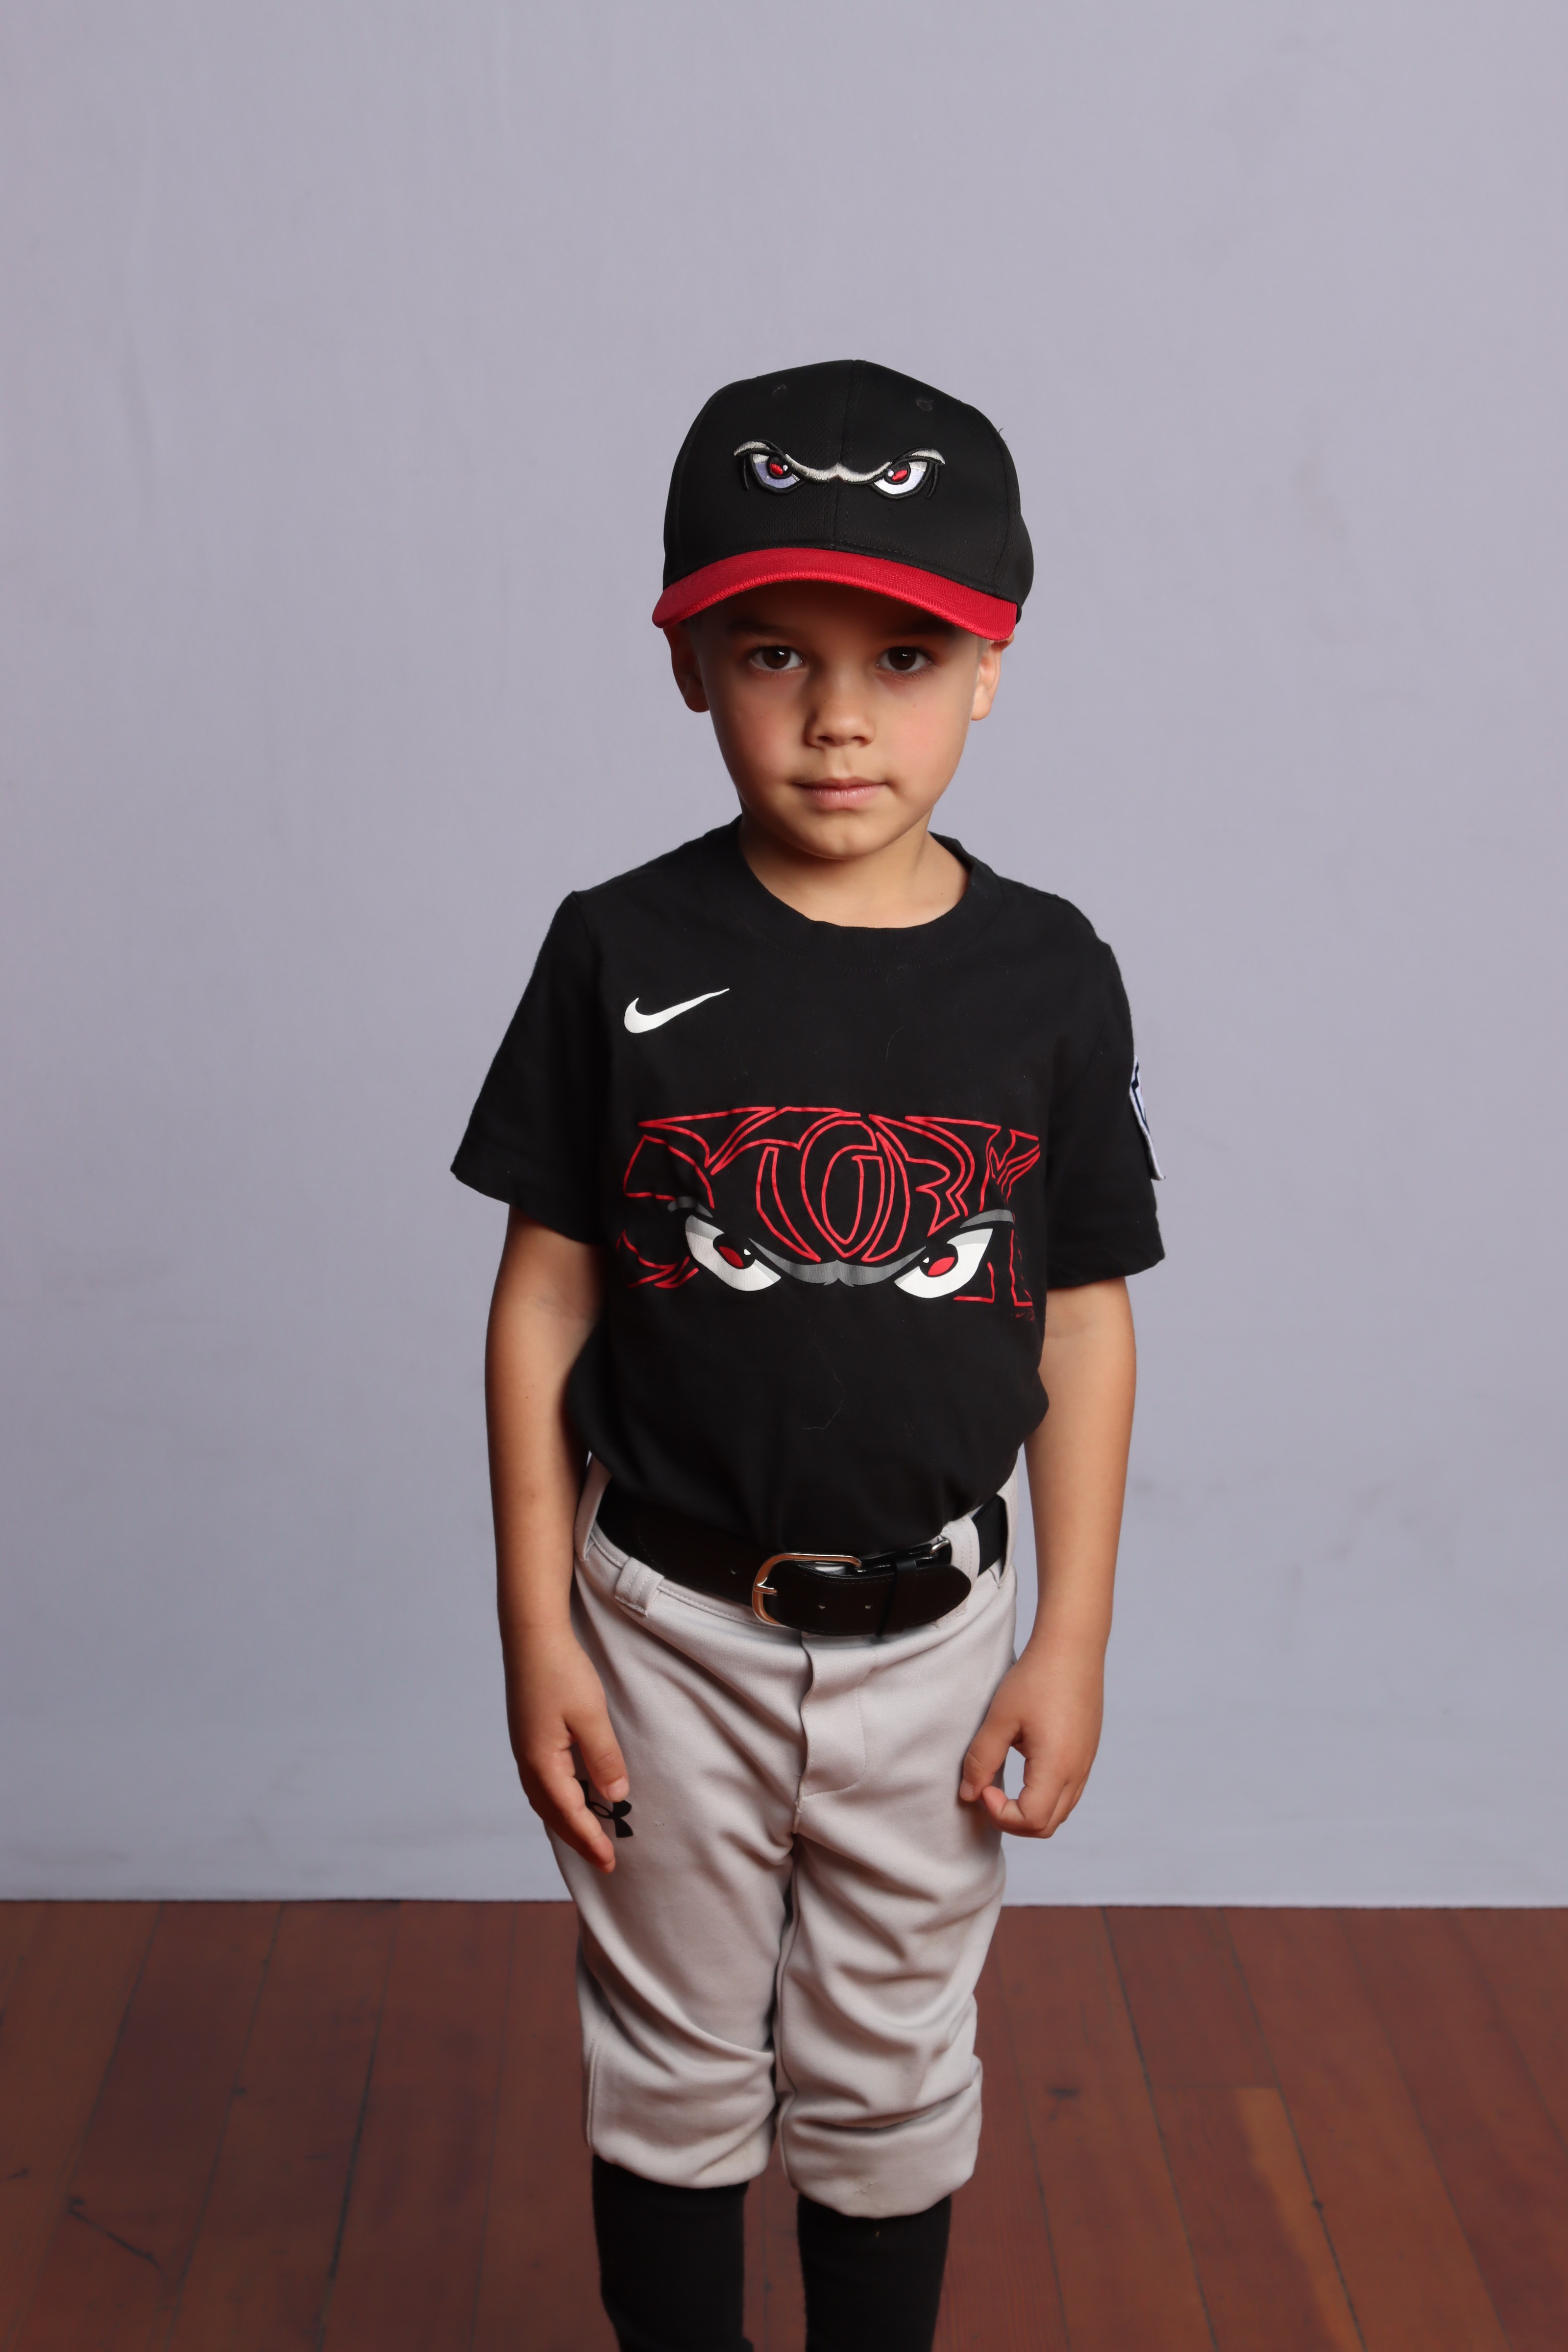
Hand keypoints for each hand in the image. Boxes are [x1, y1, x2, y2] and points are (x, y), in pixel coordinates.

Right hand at [506, 1622, 629, 1873]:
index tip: (610, 1861)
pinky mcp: (528, 1736)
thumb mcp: (590, 1716)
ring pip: (545, 1800)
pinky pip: (542, 1783)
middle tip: (603, 1860)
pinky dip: (557, 1801)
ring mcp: (525, 1749)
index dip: (591, 1839)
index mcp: (542, 1762)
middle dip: (578, 1839)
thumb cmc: (562, 1672)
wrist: (531, 1636)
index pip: (570, 1813)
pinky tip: (571, 1797)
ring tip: (588, 1836)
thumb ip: (603, 1758)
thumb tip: (616, 1796)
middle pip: (553, 1814)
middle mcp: (528, 1762)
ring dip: (566, 1822)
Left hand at [958, 1644, 1104, 1837]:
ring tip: (1002, 1783)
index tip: (983, 1786)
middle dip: (1011, 1820)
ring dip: (1028, 1811)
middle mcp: (1077, 1772)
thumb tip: (968, 1794)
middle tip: (987, 1791)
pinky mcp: (1087, 1754)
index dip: (1000, 1814)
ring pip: (1059, 1812)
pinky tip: (1023, 1769)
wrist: (1073, 1647)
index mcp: (1057, 1766)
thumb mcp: (1000, 1717)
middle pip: (1045, 1826)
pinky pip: (1068, 1793)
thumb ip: (981, 1759)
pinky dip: (1043, 1796)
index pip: (1030, 1821)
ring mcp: (1086, 1764)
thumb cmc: (1036, 1677)